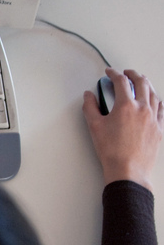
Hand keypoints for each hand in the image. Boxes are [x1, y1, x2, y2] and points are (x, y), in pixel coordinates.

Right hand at [83, 68, 163, 191]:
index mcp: (126, 106)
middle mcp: (142, 109)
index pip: (121, 81)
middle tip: (126, 72)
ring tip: (140, 82)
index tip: (109, 73)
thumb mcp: (94, 126)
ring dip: (146, 84)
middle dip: (133, 74)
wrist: (129, 171)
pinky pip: (161, 109)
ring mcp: (153, 119)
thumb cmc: (112, 151)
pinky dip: (157, 100)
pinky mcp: (159, 130)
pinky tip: (154, 100)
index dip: (113, 73)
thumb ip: (90, 106)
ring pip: (153, 94)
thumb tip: (89, 96)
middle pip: (141, 82)